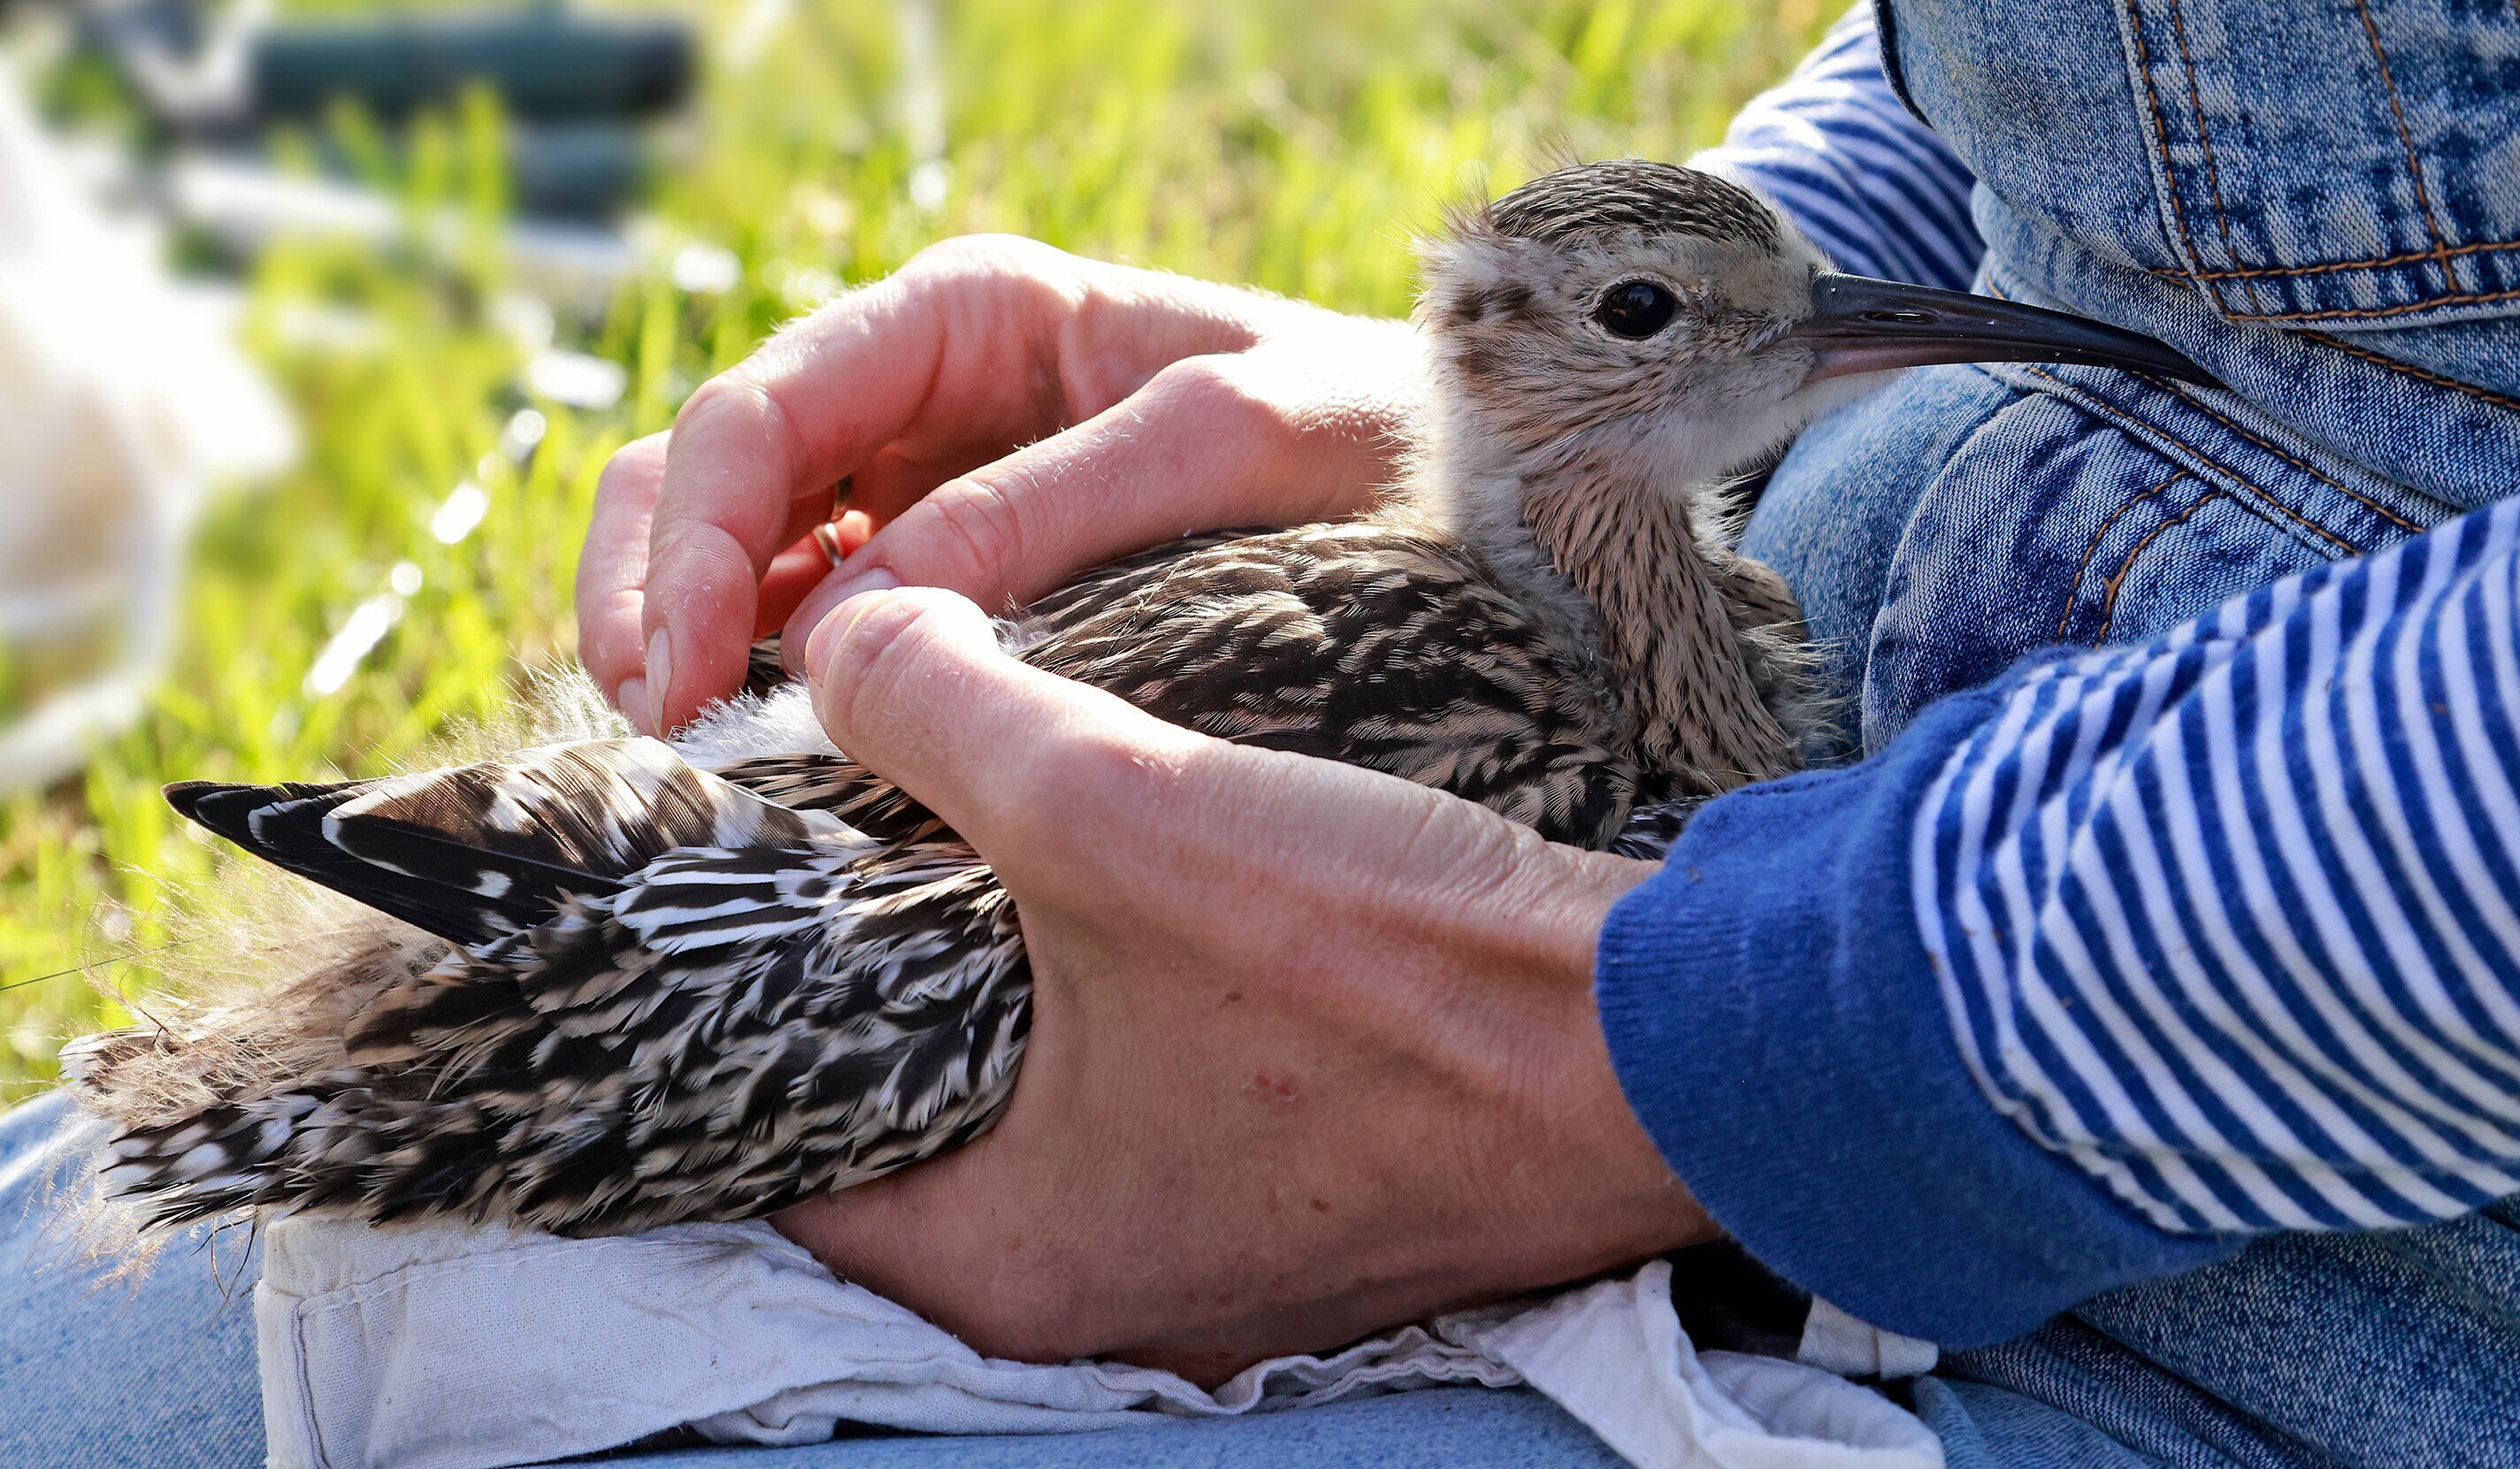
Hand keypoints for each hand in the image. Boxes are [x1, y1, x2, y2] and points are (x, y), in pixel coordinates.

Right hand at [579, 236, 1424, 732]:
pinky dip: (760, 678)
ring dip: (681, 634)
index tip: (682, 669)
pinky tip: (765, 758)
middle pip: (707, 471)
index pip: (764, 409)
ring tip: (688, 746)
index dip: (692, 535)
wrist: (1468, 493)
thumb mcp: (1232, 446)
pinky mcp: (951, 585)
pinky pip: (809, 619)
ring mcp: (927, 490)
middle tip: (659, 721)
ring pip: (733, 547)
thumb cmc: (1368, 435)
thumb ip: (1050, 510)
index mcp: (973, 314)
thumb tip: (851, 621)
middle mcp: (924, 395)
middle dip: (652, 585)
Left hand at [770, 589, 1717, 1383]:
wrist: (1676, 1035)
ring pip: (1049, 1112)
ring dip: (1016, 987)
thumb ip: (935, 710)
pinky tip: (1143, 892)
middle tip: (848, 832)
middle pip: (919, 1129)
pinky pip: (1163, 1108)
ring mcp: (1225, 1263)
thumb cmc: (1392, 964)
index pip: (785, 1154)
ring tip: (984, 835)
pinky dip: (1131, 1011)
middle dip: (880, 980)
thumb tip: (841, 638)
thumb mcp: (1117, 805)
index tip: (742, 880)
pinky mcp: (1318, 1205)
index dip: (746, 1004)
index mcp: (1009, 1265)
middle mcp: (1104, 1299)